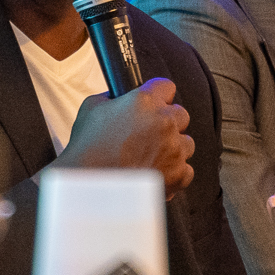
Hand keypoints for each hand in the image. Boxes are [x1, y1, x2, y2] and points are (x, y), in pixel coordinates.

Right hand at [57, 77, 194, 198]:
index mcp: (145, 102)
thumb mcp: (92, 108)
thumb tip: (119, 97)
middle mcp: (164, 122)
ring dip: (173, 147)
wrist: (91, 187)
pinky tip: (156, 172)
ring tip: (151, 156)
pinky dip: (175, 172)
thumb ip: (111, 98)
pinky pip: (187, 170)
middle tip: (149, 133)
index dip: (159, 96)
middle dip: (167, 122)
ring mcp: (174, 149)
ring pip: (186, 142)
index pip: (166, 87)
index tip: (154, 103)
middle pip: (181, 114)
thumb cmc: (87, 150)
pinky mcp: (178, 174)